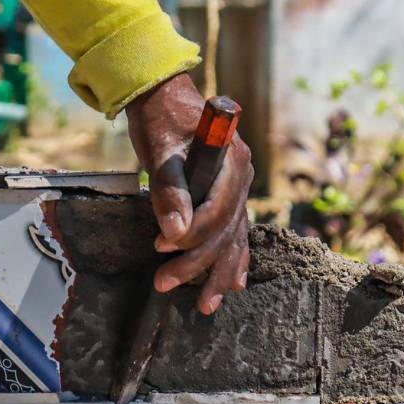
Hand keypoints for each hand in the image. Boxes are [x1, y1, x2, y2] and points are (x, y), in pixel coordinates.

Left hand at [125, 73, 253, 314]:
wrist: (164, 97)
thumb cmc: (160, 119)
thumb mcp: (160, 150)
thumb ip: (169, 191)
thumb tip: (173, 234)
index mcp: (232, 161)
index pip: (218, 211)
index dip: (192, 235)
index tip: (161, 247)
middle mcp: (243, 177)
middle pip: (225, 231)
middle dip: (198, 264)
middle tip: (165, 285)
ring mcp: (239, 188)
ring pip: (233, 238)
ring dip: (219, 274)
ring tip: (206, 305)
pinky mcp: (229, 197)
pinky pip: (236, 233)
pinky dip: (234, 259)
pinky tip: (234, 284)